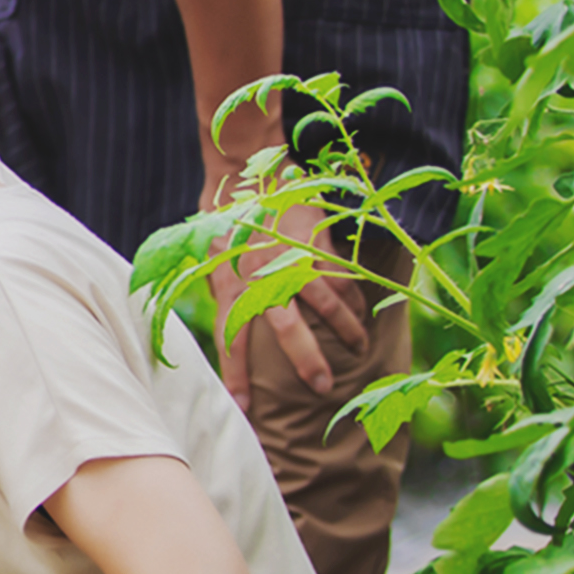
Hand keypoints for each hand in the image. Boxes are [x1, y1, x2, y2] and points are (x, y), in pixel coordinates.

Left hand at [202, 172, 368, 408]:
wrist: (246, 167)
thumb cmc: (223, 214)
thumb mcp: (211, 253)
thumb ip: (220, 283)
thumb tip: (224, 310)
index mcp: (232, 282)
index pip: (232, 337)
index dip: (237, 373)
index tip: (244, 405)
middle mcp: (261, 274)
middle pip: (284, 326)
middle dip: (304, 360)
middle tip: (322, 388)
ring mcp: (292, 257)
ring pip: (324, 302)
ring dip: (344, 329)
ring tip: (358, 350)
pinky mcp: (316, 242)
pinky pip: (339, 277)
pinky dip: (352, 298)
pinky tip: (362, 315)